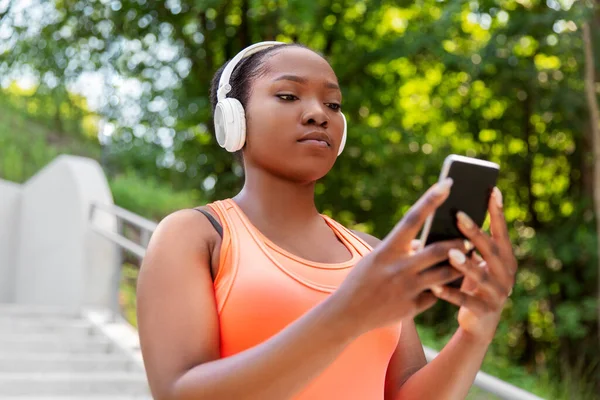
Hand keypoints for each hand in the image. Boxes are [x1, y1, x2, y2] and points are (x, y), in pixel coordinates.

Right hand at [331, 178, 468, 336]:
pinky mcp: (411, 308)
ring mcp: (406, 289)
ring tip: (468, 260)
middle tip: (470, 238)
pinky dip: (441, 290)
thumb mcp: (377, 258)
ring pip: (445, 275)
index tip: (447, 184)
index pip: (412, 218)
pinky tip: (446, 288)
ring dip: (459, 266)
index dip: (431, 200)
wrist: (346, 313)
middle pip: (438, 250)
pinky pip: (435, 296)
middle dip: (458, 243)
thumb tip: (425, 242)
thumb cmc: (362, 280)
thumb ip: (401, 250)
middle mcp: (398, 267)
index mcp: (387, 250)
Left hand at [431, 187, 516, 343]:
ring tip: (450, 252)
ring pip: (481, 276)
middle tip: (458, 214)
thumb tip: (451, 212)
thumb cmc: (473, 283)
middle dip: (475, 232)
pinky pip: (465, 300)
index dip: (497, 211)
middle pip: (491, 250)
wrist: (479, 323)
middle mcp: (506, 274)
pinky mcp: (485, 311)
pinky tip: (435, 286)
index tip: (492, 189)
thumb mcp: (475, 262)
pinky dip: (450, 293)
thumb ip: (469, 243)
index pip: (501, 230)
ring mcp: (498, 294)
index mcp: (505, 258)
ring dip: (466, 263)